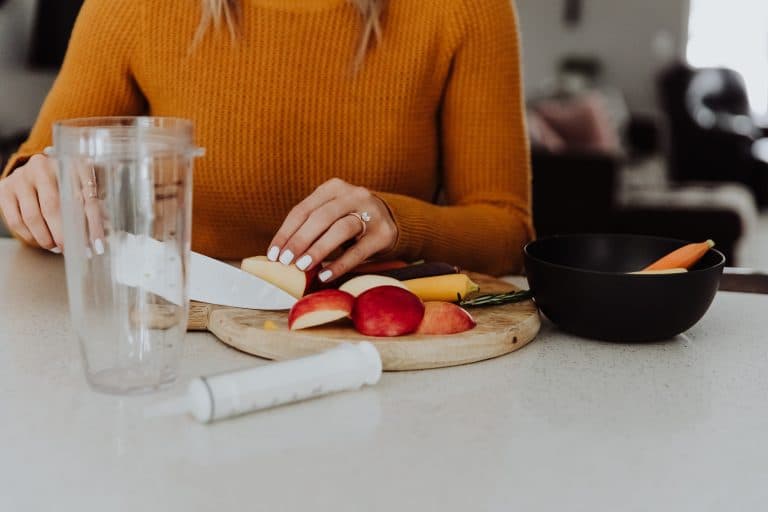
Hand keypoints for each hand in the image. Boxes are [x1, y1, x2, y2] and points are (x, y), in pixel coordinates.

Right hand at [0, 154, 103, 253]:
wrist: (36, 168)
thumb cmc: (68, 179)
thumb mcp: (86, 182)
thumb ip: (97, 201)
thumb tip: (105, 231)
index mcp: (70, 163)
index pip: (84, 197)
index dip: (93, 224)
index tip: (98, 245)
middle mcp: (43, 166)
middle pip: (54, 206)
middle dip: (63, 234)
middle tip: (70, 249)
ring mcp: (22, 177)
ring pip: (32, 215)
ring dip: (45, 237)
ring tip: (55, 246)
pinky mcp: (5, 188)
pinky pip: (16, 219)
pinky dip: (29, 235)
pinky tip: (39, 240)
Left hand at [267, 178, 397, 281]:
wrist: (391, 221)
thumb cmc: (350, 220)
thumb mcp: (331, 214)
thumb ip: (310, 227)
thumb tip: (281, 254)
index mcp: (333, 188)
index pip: (303, 209)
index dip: (286, 232)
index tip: (274, 254)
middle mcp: (354, 195)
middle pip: (321, 217)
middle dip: (300, 241)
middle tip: (286, 262)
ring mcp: (371, 213)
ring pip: (340, 229)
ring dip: (318, 249)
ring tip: (302, 267)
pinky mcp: (383, 233)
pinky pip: (358, 250)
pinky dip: (340, 264)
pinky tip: (325, 275)